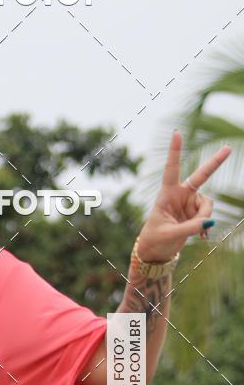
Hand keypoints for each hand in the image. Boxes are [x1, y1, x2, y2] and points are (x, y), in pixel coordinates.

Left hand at [137, 131, 230, 262]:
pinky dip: (206, 225)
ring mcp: (190, 204)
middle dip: (215, 162)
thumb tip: (209, 222)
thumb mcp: (169, 234)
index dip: (175, 151)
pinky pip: (208, 216)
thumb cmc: (155, 239)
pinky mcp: (196, 214)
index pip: (172, 169)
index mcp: (167, 194)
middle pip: (201, 175)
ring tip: (195, 231)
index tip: (178, 133)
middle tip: (229, 148)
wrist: (156, 250)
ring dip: (204, 218)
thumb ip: (189, 228)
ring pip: (207, 205)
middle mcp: (180, 195)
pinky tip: (202, 236)